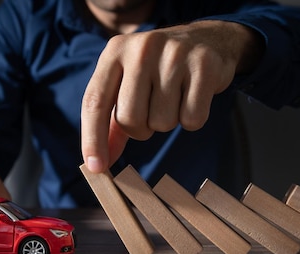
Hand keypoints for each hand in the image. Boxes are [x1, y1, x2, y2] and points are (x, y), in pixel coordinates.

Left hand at [80, 20, 262, 172]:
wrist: (207, 39)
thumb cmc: (158, 69)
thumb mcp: (128, 85)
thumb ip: (111, 123)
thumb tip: (98, 164)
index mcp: (115, 51)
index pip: (94, 101)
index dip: (92, 139)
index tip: (96, 168)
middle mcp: (142, 49)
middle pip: (130, 118)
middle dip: (141, 129)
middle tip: (152, 114)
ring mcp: (174, 55)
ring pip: (162, 122)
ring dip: (168, 122)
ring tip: (174, 99)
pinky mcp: (204, 66)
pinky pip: (191, 119)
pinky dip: (192, 119)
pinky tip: (192, 97)